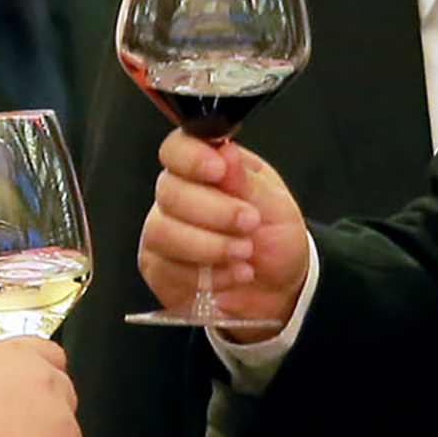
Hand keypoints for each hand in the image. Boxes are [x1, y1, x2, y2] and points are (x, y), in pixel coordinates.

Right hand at [138, 132, 309, 333]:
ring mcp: (164, 232)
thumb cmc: (274, 238)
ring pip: (164, 233)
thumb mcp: (276, 205)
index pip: (177, 149)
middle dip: (213, 211)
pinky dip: (208, 275)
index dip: (191, 158)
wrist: (278, 286)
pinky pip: (168, 270)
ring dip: (210, 246)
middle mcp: (179, 197)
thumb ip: (247, 181)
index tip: (218, 171)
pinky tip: (234, 273)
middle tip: (249, 222)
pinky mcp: (159, 268)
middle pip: (169, 192)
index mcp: (207, 168)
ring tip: (244, 252)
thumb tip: (226, 152)